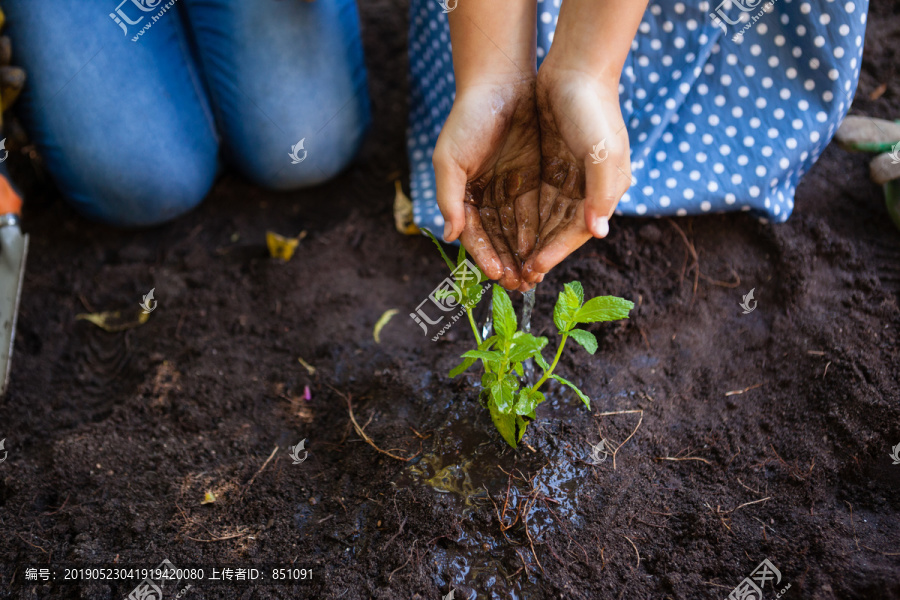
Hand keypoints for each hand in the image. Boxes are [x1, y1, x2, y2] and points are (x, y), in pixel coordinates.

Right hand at [433, 77, 541, 290]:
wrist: (502, 80)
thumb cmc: (469, 118)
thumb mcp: (450, 158)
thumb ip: (449, 198)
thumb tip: (450, 236)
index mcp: (463, 194)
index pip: (474, 235)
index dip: (484, 256)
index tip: (496, 275)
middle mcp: (486, 196)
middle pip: (497, 238)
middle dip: (507, 262)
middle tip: (519, 285)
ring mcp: (510, 188)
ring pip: (518, 229)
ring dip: (524, 253)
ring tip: (533, 275)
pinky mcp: (533, 178)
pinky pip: (537, 211)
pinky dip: (540, 232)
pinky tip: (547, 250)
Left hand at [522, 63, 632, 282]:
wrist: (576, 68)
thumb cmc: (593, 109)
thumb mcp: (602, 151)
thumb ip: (601, 192)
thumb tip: (599, 231)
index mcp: (606, 190)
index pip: (577, 232)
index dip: (556, 251)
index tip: (533, 268)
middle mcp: (588, 188)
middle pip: (560, 229)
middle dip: (540, 251)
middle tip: (517, 275)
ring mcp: (569, 176)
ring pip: (545, 217)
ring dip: (529, 238)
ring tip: (508, 259)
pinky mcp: (551, 165)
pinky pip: (534, 198)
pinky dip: (522, 215)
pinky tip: (504, 229)